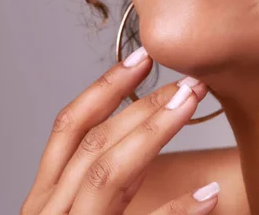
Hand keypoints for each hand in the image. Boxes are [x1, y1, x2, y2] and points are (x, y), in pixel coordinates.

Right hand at [20, 47, 220, 214]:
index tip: (143, 57)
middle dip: (143, 106)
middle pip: (94, 143)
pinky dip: (176, 213)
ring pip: (107, 175)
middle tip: (190, 81)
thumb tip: (152, 122)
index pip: (70, 127)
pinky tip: (210, 198)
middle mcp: (50, 213)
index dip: (104, 87)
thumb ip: (112, 172)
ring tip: (193, 106)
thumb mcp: (91, 206)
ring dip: (154, 133)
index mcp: (48, 196)